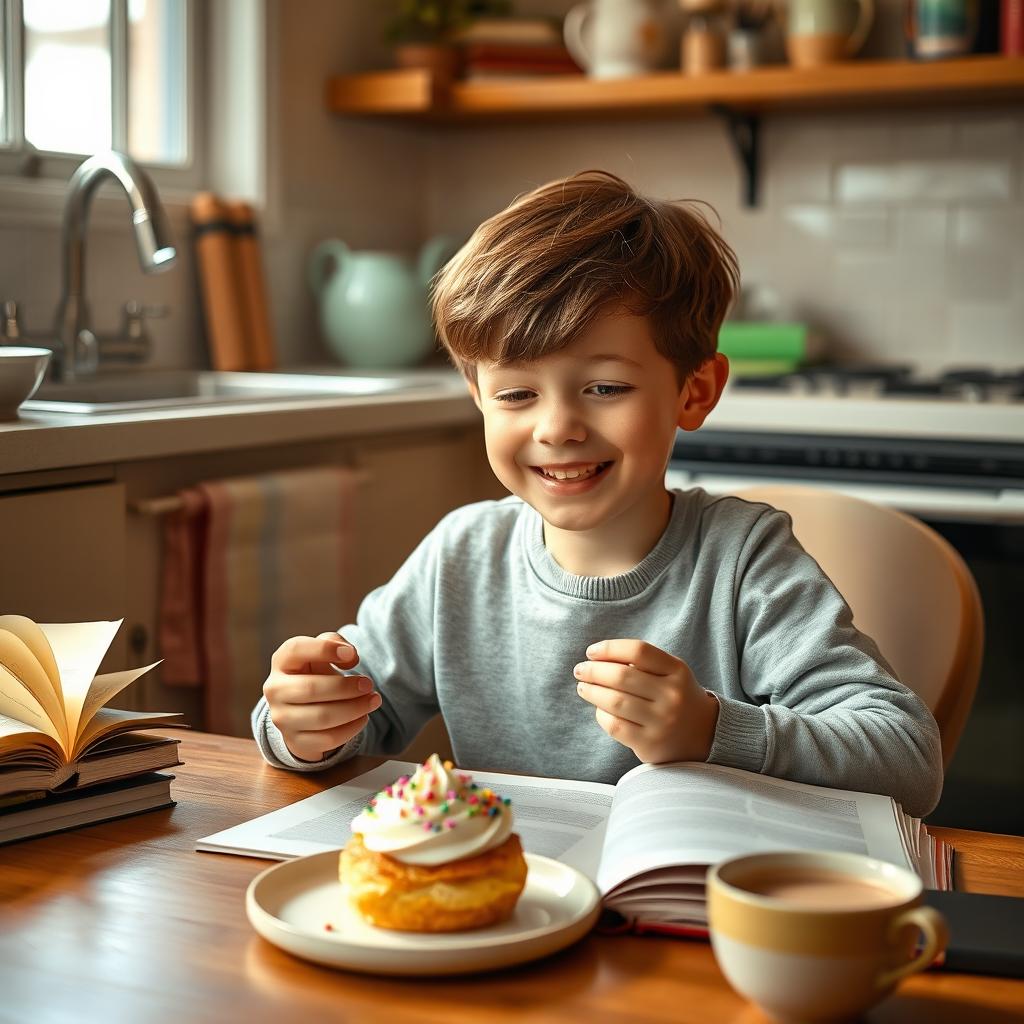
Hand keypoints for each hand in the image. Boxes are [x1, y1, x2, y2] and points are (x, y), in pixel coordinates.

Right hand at [262, 632, 381, 761]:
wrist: (301, 708)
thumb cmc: (315, 672)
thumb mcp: (322, 652)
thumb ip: (335, 642)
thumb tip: (350, 656)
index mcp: (281, 661)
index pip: (296, 649)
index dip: (324, 649)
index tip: (352, 654)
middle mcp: (275, 689)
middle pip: (311, 689)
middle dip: (345, 687)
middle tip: (368, 684)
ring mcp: (282, 718)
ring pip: (321, 717)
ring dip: (354, 708)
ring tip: (373, 700)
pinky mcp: (295, 741)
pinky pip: (327, 739)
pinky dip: (351, 729)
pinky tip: (363, 717)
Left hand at [574, 639, 719, 764]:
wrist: (704, 734)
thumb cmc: (675, 696)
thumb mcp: (670, 673)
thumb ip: (641, 663)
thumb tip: (597, 658)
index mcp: (677, 671)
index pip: (638, 651)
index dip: (610, 648)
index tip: (591, 652)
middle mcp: (672, 696)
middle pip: (622, 676)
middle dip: (593, 671)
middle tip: (580, 670)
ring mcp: (662, 722)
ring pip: (615, 701)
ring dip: (591, 692)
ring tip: (583, 687)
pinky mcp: (650, 744)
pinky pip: (615, 726)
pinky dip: (601, 715)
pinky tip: (599, 709)